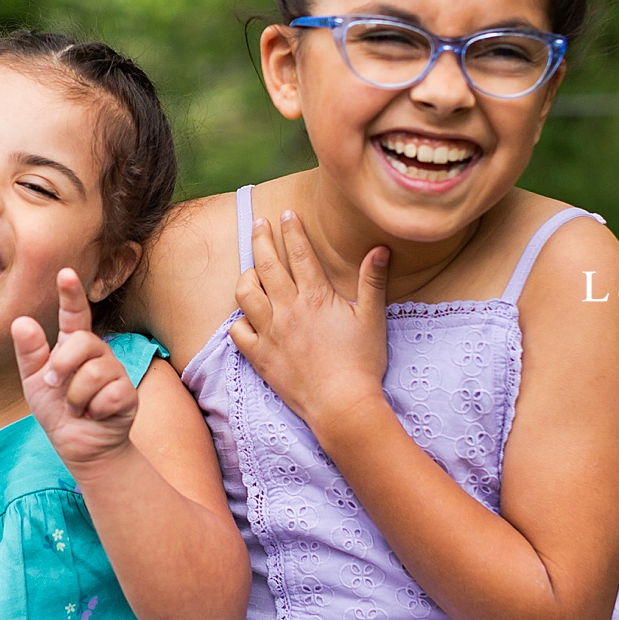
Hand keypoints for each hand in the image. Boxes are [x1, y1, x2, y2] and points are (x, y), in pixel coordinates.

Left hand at [12, 269, 139, 471]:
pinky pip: (106, 395)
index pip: (74, 314)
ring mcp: (115, 372)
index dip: (71, 294)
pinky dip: (92, 411)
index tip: (65, 273)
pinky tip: (95, 415)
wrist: (80, 446)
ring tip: (77, 407)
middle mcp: (97, 353)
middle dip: (63, 366)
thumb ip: (30, 353)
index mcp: (73, 346)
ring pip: (92, 372)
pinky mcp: (127, 394)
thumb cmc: (59, 411)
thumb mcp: (35, 382)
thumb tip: (21, 321)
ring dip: (74, 397)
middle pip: (82, 341)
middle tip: (55, 386)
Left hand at [229, 210, 390, 427]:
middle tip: (259, 224)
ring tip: (250, 270)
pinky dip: (239, 320)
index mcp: (316, 297)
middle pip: (266, 265)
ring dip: (246, 276)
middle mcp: (288, 310)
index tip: (286, 214)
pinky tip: (246, 316)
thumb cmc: (362, 363)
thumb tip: (380, 249)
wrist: (342, 405)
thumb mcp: (373, 319)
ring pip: (245, 294)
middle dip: (261, 240)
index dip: (292, 231)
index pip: (299, 253)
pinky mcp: (260, 356)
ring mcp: (270, 333)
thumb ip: (372, 281)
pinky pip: (238, 331)